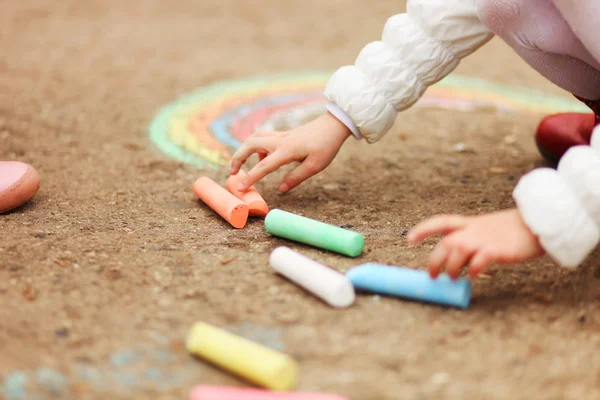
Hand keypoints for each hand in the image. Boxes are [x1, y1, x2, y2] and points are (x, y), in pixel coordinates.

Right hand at [229, 112, 351, 192]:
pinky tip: (262, 158)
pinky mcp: (283, 135)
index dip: (251, 178)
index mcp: (287, 150)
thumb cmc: (326, 146)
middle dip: (237, 158)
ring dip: (243, 150)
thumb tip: (280, 189)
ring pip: (254, 138)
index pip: (264, 166)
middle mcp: (280, 141)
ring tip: (241, 166)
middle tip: (232, 173)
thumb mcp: (315, 166)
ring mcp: (280, 136)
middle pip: (250, 144)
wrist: (333, 125)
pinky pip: (262, 138)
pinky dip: (256, 147)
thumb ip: (296, 177)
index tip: (241, 188)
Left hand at [407, 209, 544, 278]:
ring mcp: (485, 239)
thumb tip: (457, 262)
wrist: (538, 224)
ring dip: (451, 267)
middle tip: (432, 275)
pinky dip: (473, 269)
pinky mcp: (498, 250)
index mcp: (469, 223)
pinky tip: (473, 275)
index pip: (440, 222)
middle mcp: (473, 230)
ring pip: (457, 251)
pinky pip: (479, 260)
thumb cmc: (512, 230)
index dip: (423, 230)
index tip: (409, 239)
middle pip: (445, 243)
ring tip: (453, 277)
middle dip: (434, 260)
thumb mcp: (487, 229)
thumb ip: (471, 240)